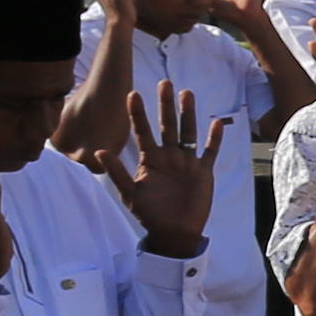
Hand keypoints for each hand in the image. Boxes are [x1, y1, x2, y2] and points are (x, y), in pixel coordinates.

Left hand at [112, 78, 225, 252]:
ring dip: (188, 114)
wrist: (173, 231)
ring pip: (188, 132)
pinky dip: (214, 138)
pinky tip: (216, 123)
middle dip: (165, 105)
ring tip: (187, 93)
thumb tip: (100, 151)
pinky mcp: (202, 171)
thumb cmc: (149, 213)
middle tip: (164, 84)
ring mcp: (186, 162)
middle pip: (167, 125)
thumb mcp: (130, 193)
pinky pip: (209, 151)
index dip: (138, 113)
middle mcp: (168, 156)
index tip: (132, 94)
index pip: (143, 131)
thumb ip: (117, 172)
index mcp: (150, 159)